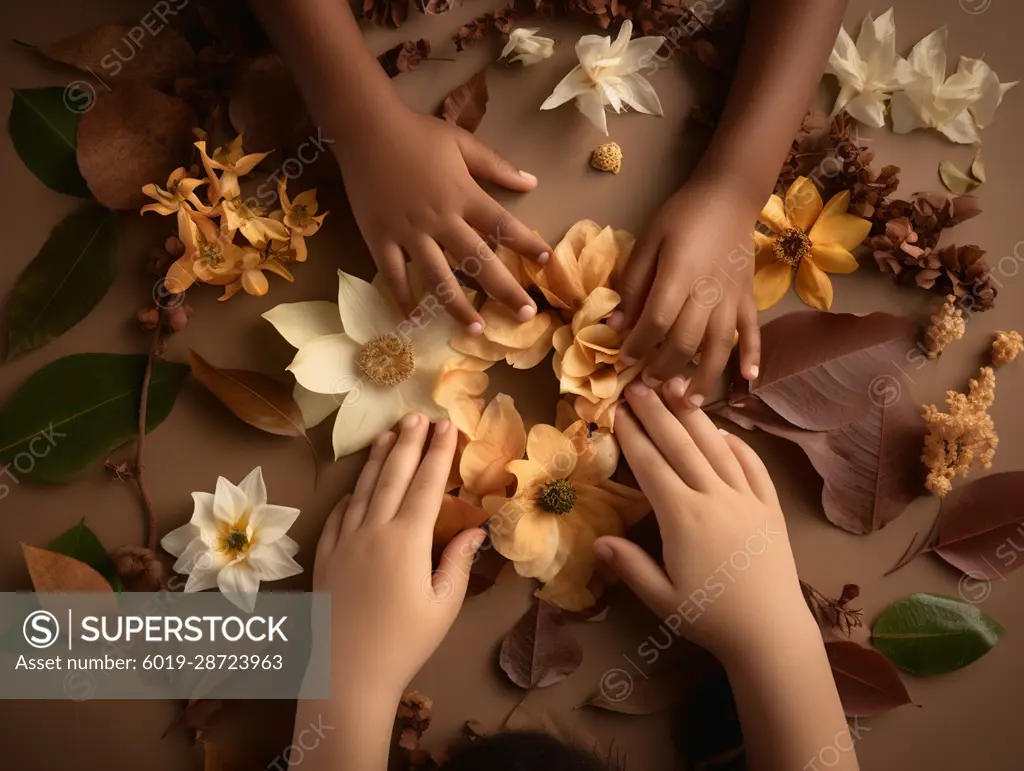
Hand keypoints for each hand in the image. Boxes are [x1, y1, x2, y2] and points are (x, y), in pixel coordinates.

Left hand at [313, 413, 484, 701]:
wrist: (343, 676)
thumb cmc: (402, 644)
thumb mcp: (442, 606)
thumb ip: (458, 563)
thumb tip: (475, 529)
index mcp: (406, 541)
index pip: (425, 485)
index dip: (438, 453)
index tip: (447, 425)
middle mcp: (372, 531)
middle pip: (392, 476)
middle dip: (408, 443)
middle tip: (418, 416)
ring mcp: (343, 541)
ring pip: (363, 489)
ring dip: (377, 458)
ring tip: (388, 433)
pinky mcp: (324, 556)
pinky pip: (338, 514)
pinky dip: (351, 494)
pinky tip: (356, 486)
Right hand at [335, 104, 551, 333]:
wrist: (364, 126)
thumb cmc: (416, 132)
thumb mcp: (461, 142)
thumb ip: (496, 166)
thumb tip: (532, 182)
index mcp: (463, 195)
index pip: (503, 225)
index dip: (527, 244)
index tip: (546, 262)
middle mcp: (440, 219)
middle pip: (478, 261)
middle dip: (504, 290)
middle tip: (525, 315)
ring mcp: (409, 233)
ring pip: (438, 278)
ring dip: (459, 307)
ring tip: (477, 331)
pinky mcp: (380, 238)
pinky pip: (393, 275)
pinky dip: (403, 298)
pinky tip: (413, 319)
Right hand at [594, 380, 811, 661]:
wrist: (771, 632)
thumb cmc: (711, 617)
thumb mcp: (661, 598)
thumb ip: (629, 565)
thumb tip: (598, 540)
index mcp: (684, 517)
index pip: (652, 465)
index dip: (633, 435)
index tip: (618, 410)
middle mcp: (715, 498)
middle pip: (681, 445)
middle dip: (657, 412)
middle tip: (638, 384)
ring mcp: (747, 499)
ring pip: (716, 447)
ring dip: (693, 416)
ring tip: (676, 389)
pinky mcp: (770, 507)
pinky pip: (753, 465)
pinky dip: (737, 443)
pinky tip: (723, 430)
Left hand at [610, 173, 761, 403]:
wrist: (729, 196)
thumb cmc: (682, 216)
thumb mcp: (648, 240)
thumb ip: (634, 282)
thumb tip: (615, 322)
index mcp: (679, 276)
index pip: (656, 321)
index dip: (637, 345)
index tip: (623, 360)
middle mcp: (708, 292)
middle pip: (686, 342)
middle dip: (664, 368)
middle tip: (647, 385)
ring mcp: (732, 298)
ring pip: (719, 346)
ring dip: (704, 377)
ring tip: (688, 403)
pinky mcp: (748, 297)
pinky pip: (752, 330)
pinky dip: (752, 354)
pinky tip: (748, 378)